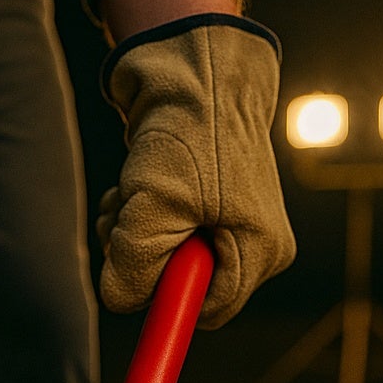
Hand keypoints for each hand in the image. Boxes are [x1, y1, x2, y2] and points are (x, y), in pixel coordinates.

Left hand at [97, 17, 294, 328]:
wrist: (196, 70)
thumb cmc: (188, 134)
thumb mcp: (153, 208)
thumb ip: (133, 269)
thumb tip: (121, 301)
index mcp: (261, 250)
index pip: (205, 312)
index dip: (163, 299)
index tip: (130, 272)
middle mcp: (254, 243)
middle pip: (182, 286)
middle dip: (143, 260)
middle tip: (123, 223)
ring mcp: (232, 223)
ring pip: (163, 260)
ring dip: (131, 236)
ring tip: (126, 196)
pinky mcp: (206, 206)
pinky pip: (162, 235)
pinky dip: (137, 217)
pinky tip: (131, 187)